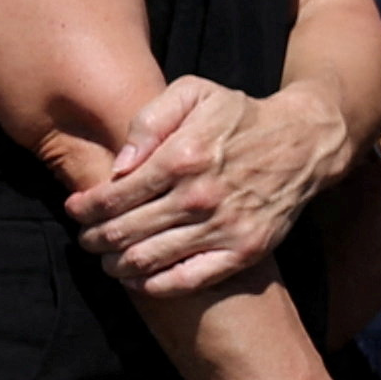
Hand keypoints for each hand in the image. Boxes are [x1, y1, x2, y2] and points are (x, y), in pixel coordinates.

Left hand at [72, 74, 355, 298]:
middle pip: (122, 232)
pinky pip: (184, 281)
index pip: (113, 195)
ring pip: (145, 260)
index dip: (85, 207)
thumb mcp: (195, 94)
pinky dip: (151, 285)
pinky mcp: (243, 251)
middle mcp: (200, 196)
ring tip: (107, 257)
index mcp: (183, 156)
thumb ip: (149, 120)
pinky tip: (137, 277)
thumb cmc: (239, 117)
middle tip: (86, 237)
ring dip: (114, 263)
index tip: (76, 208)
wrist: (304, 142)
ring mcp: (223, 227)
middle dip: (92, 238)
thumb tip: (119, 166)